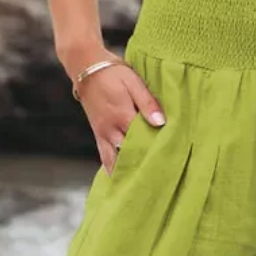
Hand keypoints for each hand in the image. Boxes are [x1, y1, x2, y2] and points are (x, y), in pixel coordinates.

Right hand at [69, 50, 165, 174]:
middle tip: (160, 181)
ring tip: (141, 188)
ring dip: (128, 173)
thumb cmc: (112, 72)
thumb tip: (160, 123)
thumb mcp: (133, 81)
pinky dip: (112, 170)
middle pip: (131, 155)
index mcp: (124, 117)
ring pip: (116, 161)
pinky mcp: (98, 135)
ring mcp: (103, 135)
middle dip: (144, 167)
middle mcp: (112, 130)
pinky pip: (104, 157)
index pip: (145, 141)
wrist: (85, 67)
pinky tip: (120, 181)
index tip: (171, 164)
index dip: (157, 152)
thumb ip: (147, 102)